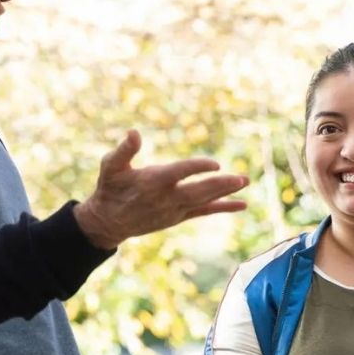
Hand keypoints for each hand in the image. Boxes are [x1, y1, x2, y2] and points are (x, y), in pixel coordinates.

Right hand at [73, 130, 248, 248]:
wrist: (108, 222)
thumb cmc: (109, 188)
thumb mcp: (110, 167)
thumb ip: (124, 150)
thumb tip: (133, 132)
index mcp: (151, 182)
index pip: (179, 173)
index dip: (197, 168)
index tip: (215, 164)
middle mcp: (165, 198)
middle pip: (198, 192)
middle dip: (220, 185)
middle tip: (241, 178)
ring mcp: (174, 210)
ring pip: (204, 202)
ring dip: (226, 193)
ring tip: (245, 181)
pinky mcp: (178, 217)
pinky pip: (204, 212)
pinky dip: (223, 207)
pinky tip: (242, 204)